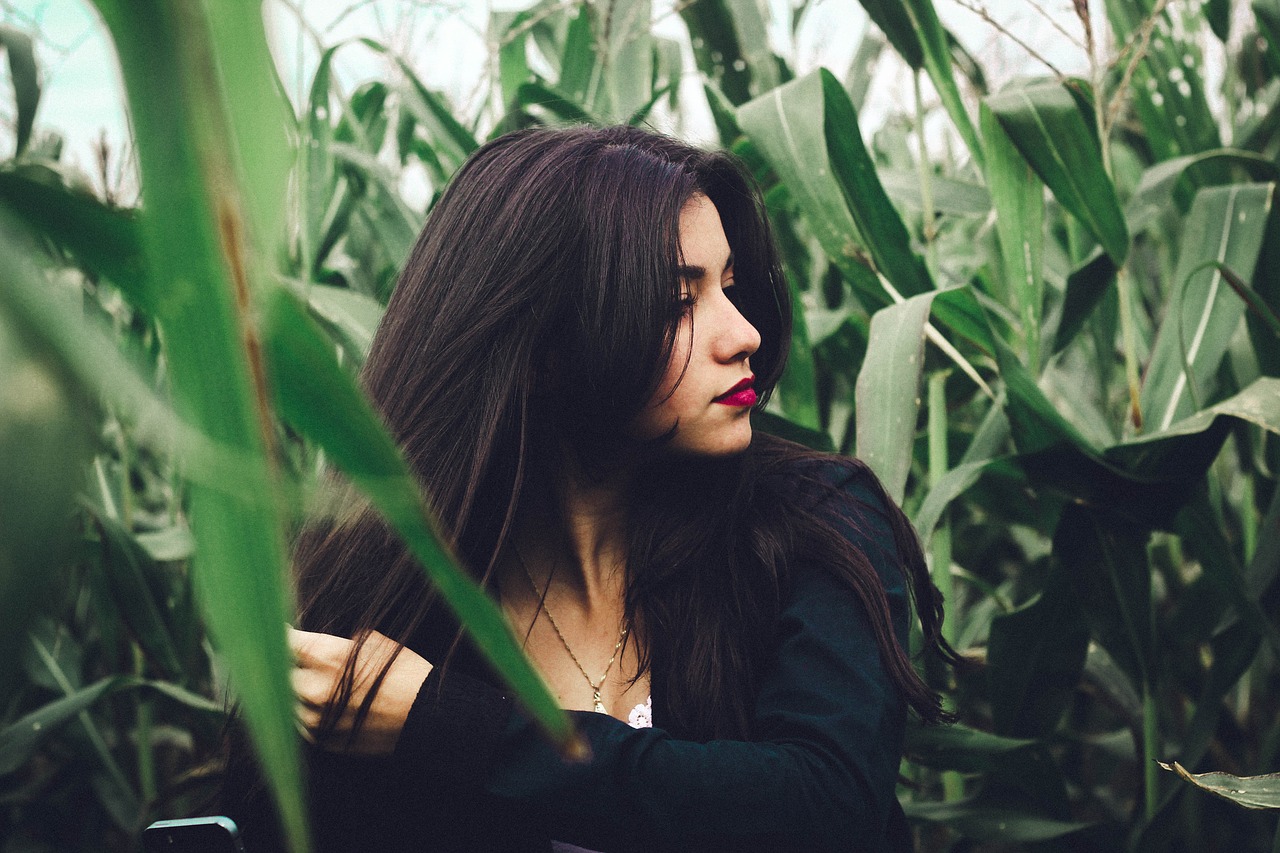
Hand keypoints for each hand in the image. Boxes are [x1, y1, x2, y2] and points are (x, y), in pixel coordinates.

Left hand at [289, 627, 432, 754]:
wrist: (426, 716)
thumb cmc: (405, 673)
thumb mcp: (373, 643)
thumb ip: (337, 644)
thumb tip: (318, 643)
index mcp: (326, 656)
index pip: (285, 642)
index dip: (281, 636)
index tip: (279, 632)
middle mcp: (313, 689)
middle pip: (281, 674)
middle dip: (289, 666)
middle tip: (301, 660)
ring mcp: (315, 718)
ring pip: (287, 701)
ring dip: (296, 691)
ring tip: (318, 684)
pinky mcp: (321, 740)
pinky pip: (300, 723)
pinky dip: (306, 712)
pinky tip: (327, 705)